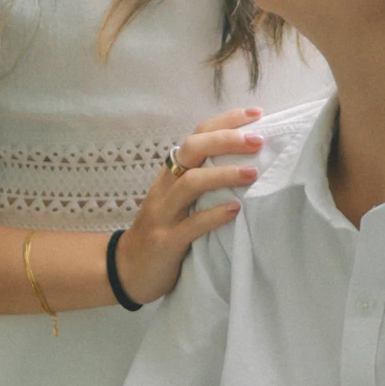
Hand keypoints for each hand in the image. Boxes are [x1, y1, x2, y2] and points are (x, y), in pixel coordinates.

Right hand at [112, 107, 266, 304]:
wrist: (127, 270)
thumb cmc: (163, 231)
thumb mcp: (180, 201)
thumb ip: (203, 182)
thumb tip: (247, 164)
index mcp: (171, 174)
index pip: (197, 136)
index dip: (225, 122)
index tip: (256, 114)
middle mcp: (165, 187)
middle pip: (191, 150)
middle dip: (225, 140)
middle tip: (257, 141)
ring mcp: (164, 214)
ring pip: (191, 183)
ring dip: (224, 174)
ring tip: (252, 173)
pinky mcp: (166, 241)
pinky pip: (191, 224)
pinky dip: (214, 215)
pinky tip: (234, 210)